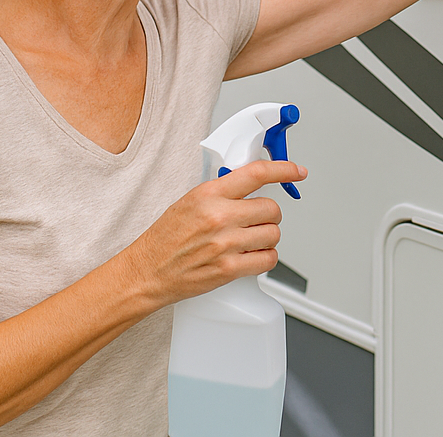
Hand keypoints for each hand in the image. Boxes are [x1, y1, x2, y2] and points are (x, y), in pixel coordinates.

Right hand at [124, 158, 307, 306]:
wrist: (147, 272)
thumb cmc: (165, 239)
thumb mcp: (189, 202)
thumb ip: (221, 193)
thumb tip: (250, 185)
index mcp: (208, 194)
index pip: (256, 173)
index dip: (283, 170)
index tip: (296, 171)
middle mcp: (219, 216)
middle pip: (272, 209)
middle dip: (269, 216)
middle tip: (256, 221)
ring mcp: (225, 244)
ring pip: (273, 234)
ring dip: (267, 238)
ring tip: (248, 241)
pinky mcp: (229, 269)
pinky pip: (268, 260)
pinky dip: (265, 259)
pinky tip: (250, 257)